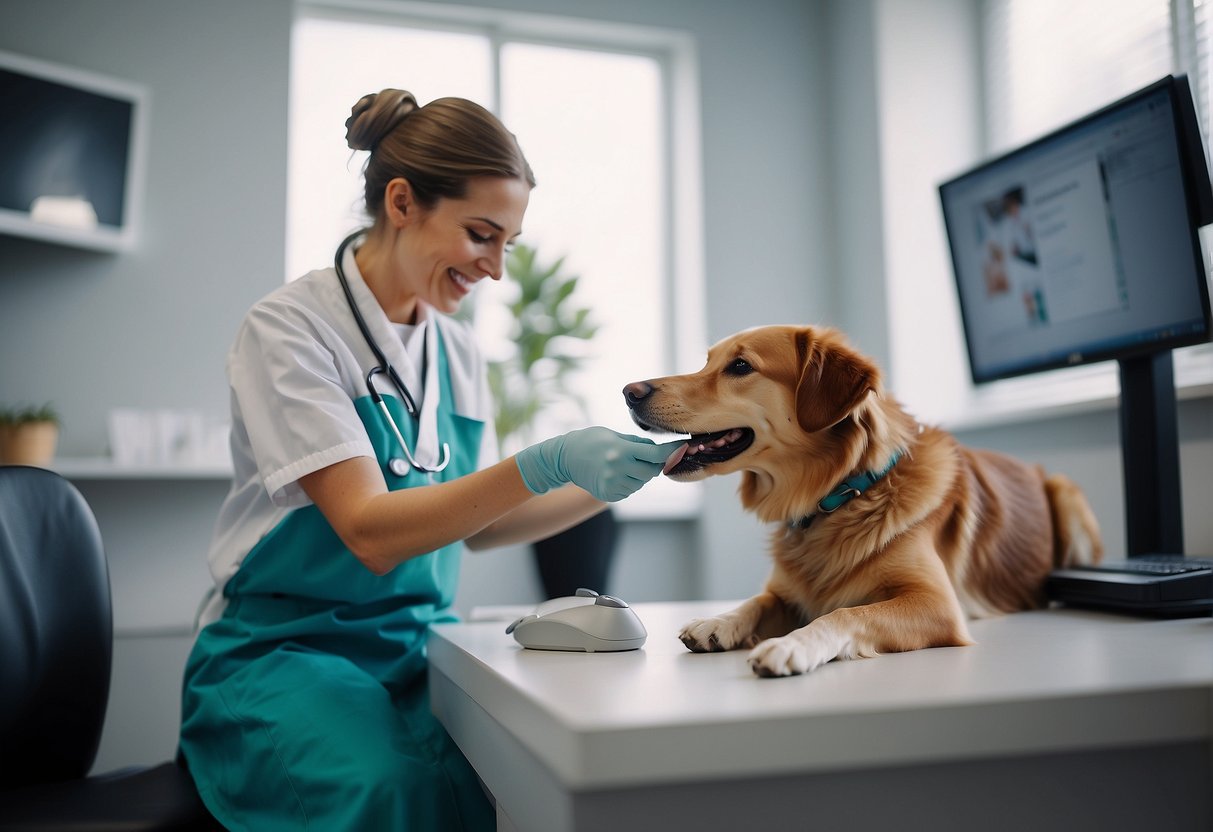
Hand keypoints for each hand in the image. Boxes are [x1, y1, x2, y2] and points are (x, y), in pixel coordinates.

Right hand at [516, 427, 683, 501]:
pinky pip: (630, 490)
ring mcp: (613, 484)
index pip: (656, 454)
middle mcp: (618, 469)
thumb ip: (638, 444)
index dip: (673, 452)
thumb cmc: (590, 441)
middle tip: (642, 455)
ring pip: (642, 482)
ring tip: (622, 463)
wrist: (564, 459)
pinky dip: (629, 482)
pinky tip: (615, 473)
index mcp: (621, 450)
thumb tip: (661, 452)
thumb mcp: (614, 435)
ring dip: (640, 473)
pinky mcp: (609, 495)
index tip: (685, 447)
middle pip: (652, 471)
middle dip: (654, 463)